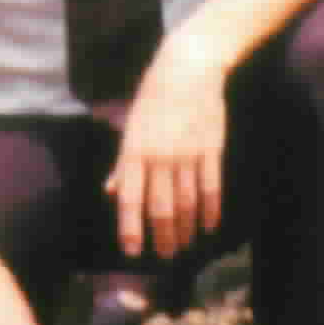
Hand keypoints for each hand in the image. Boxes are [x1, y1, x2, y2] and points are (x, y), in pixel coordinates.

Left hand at [106, 34, 227, 260]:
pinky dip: (210, 209)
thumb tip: (112, 192)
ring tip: (185, 245)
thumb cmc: (154, 97)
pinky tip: (209, 226)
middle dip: (163, 236)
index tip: (133, 252)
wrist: (189, 68)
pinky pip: (211, 186)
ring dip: (186, 228)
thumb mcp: (131, 127)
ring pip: (187, 202)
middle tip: (166, 256)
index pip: (131, 199)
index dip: (131, 228)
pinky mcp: (211, 148)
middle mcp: (160, 156)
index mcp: (135, 150)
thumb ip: (123, 164)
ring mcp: (188, 153)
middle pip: (161, 207)